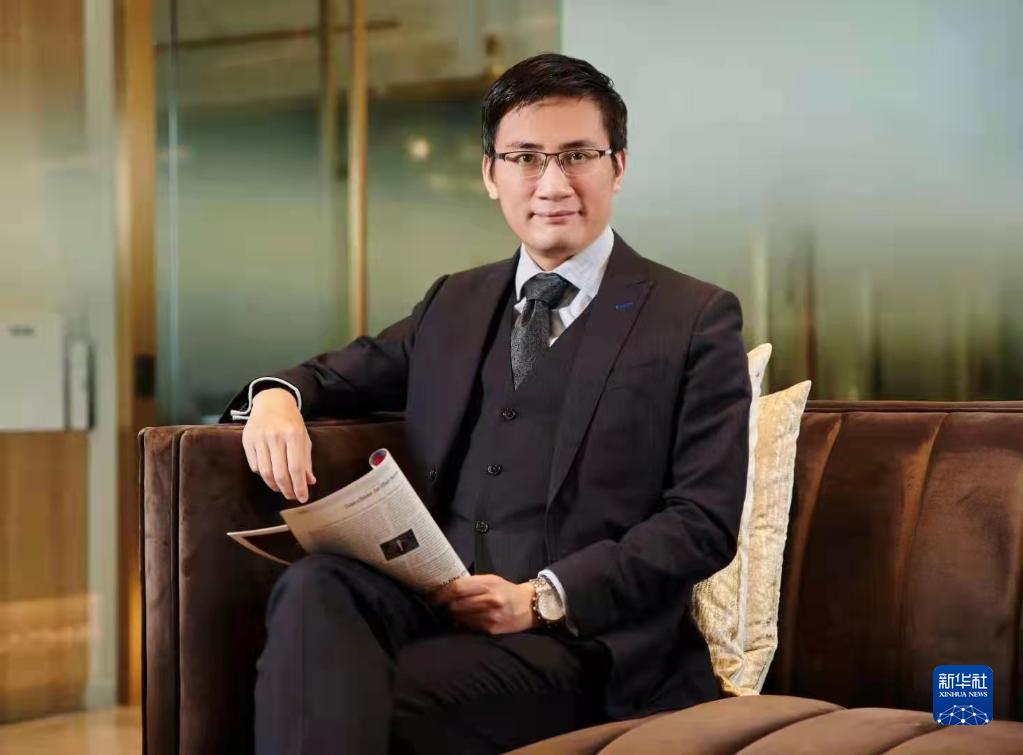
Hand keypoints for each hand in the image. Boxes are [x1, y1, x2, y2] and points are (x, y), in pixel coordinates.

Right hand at [242, 388, 316, 502]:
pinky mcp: (247, 440)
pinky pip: (255, 466)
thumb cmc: (291, 422)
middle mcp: (275, 436)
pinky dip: (264, 475)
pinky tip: (271, 475)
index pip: (296, 467)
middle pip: (280, 473)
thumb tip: (309, 482)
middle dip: (287, 489)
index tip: (302, 498)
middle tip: (292, 496)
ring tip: (282, 488)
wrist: (271, 402)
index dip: (299, 486)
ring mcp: (259, 438)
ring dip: (274, 485)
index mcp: (293, 434)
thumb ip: (306, 460)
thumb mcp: (303, 437)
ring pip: (265, 472)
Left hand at [429, 575, 536, 634]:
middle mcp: (490, 600)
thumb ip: (471, 583)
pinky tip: (467, 619)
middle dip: (446, 606)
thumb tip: (446, 590)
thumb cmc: (506, 591)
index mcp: (489, 584)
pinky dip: (464, 624)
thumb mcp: (492, 580)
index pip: (457, 588)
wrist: (529, 606)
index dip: (441, 594)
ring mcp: (490, 617)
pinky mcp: (491, 630)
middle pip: (456, 605)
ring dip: (454, 616)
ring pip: (460, 618)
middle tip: (443, 605)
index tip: (432, 596)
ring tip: (457, 612)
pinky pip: (468, 627)